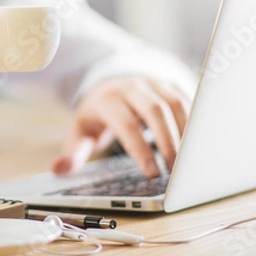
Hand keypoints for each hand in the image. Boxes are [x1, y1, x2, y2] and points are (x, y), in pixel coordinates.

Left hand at [51, 76, 190, 177]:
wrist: (109, 81)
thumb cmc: (97, 112)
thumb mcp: (80, 130)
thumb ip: (73, 152)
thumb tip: (58, 168)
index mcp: (107, 99)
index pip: (126, 124)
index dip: (140, 150)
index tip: (151, 174)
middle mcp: (131, 87)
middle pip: (155, 110)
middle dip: (168, 141)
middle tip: (176, 171)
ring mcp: (153, 83)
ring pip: (175, 103)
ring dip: (186, 132)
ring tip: (190, 161)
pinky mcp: (169, 84)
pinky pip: (186, 99)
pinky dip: (195, 121)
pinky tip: (198, 143)